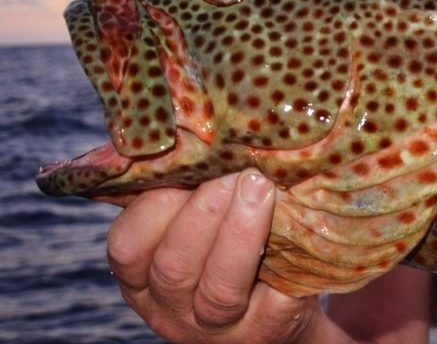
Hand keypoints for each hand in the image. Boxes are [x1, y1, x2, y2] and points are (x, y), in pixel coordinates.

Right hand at [105, 171, 326, 342]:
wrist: (278, 313)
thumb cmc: (228, 253)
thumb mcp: (194, 232)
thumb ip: (183, 196)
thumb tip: (194, 124)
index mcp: (141, 281)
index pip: (126, 248)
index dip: (152, 207)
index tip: (183, 166)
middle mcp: (171, 310)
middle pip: (175, 266)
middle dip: (204, 213)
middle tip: (234, 173)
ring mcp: (219, 327)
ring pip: (220, 288)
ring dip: (241, 233)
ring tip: (262, 187)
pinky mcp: (268, 332)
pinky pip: (276, 299)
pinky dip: (287, 260)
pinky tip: (298, 225)